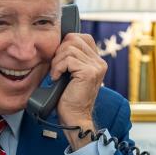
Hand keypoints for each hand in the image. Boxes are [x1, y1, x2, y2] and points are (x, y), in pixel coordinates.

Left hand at [49, 33, 106, 149]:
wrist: (75, 117)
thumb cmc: (69, 97)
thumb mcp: (72, 73)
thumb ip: (72, 58)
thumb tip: (59, 42)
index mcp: (97, 61)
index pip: (82, 37)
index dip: (67, 43)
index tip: (59, 58)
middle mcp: (99, 62)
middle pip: (73, 39)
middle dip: (59, 52)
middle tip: (56, 67)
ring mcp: (96, 67)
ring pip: (69, 49)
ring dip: (57, 62)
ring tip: (56, 74)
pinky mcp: (89, 72)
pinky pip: (68, 59)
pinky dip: (58, 68)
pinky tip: (57, 78)